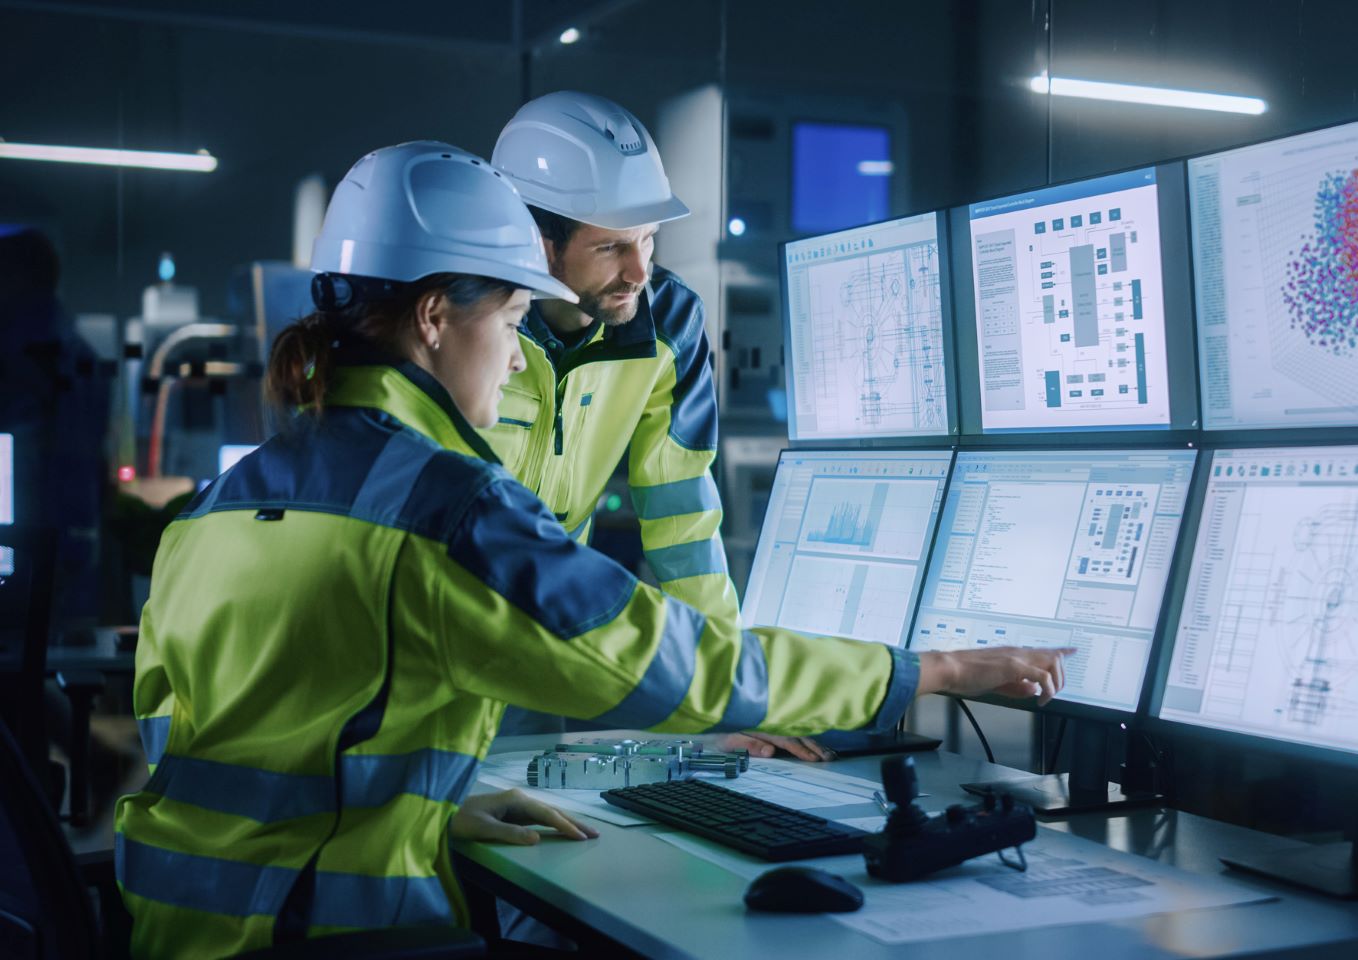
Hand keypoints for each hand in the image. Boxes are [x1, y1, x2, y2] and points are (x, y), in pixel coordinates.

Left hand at [450, 789, 599, 844]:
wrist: (443, 813)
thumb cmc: (460, 820)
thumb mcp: (483, 828)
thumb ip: (509, 833)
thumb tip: (538, 838)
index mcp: (515, 799)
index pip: (546, 814)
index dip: (565, 825)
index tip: (580, 837)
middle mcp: (520, 799)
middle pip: (552, 811)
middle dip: (574, 822)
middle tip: (595, 834)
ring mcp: (517, 806)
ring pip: (548, 814)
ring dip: (567, 823)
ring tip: (585, 833)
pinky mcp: (514, 813)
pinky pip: (540, 819)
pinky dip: (554, 825)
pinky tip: (563, 829)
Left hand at [716, 732, 835, 760]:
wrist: (703, 724)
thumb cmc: (714, 736)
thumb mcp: (727, 742)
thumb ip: (749, 745)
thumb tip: (771, 751)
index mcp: (761, 726)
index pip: (787, 739)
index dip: (802, 749)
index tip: (815, 759)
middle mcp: (768, 723)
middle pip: (797, 733)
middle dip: (815, 746)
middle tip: (830, 759)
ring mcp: (770, 723)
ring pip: (797, 731)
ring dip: (814, 742)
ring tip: (829, 754)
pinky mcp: (769, 726)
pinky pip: (792, 730)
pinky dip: (806, 737)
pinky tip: (815, 744)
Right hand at [918, 646, 1076, 705]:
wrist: (949, 668)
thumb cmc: (965, 674)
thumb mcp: (995, 683)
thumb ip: (1016, 687)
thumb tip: (1033, 690)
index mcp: (1012, 654)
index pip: (1043, 650)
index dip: (1061, 651)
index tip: (1072, 651)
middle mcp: (1017, 652)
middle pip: (1054, 656)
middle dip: (1061, 676)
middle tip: (1055, 692)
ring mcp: (1016, 657)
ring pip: (1052, 663)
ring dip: (1056, 682)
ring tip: (1047, 697)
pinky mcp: (1013, 666)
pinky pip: (1042, 676)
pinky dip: (1047, 689)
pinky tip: (1040, 699)